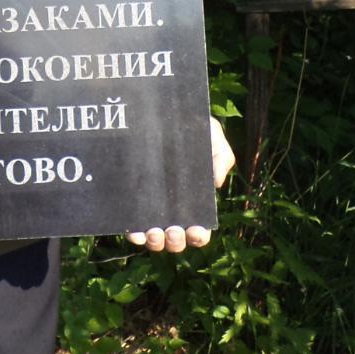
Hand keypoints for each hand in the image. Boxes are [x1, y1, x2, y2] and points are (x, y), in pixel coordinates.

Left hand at [127, 117, 235, 253]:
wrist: (158, 111)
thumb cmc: (191, 125)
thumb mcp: (212, 135)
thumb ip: (222, 156)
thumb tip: (217, 183)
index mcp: (195, 201)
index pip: (199, 231)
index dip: (198, 236)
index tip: (195, 230)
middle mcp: (173, 210)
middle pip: (176, 240)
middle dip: (176, 242)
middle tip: (173, 230)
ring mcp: (151, 208)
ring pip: (155, 239)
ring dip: (155, 242)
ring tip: (154, 231)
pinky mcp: (132, 203)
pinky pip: (132, 227)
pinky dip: (134, 235)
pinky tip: (135, 230)